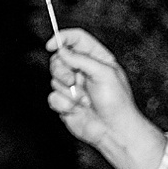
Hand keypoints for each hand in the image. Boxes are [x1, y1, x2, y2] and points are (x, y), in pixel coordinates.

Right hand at [45, 29, 167, 168]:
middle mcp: (83, 70)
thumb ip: (81, 59)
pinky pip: (52, 97)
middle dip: (62, 71)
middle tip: (73, 81)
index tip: (51, 44)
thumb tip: (61, 51)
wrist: (112, 129)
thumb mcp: (104, 73)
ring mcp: (72, 86)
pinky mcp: (63, 102)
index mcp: (97, 58)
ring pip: (53, 80)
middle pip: (59, 59)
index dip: (62, 38)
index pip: (76, 39)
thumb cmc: (116, 101)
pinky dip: (63, 104)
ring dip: (67, 92)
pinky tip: (76, 109)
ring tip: (83, 100)